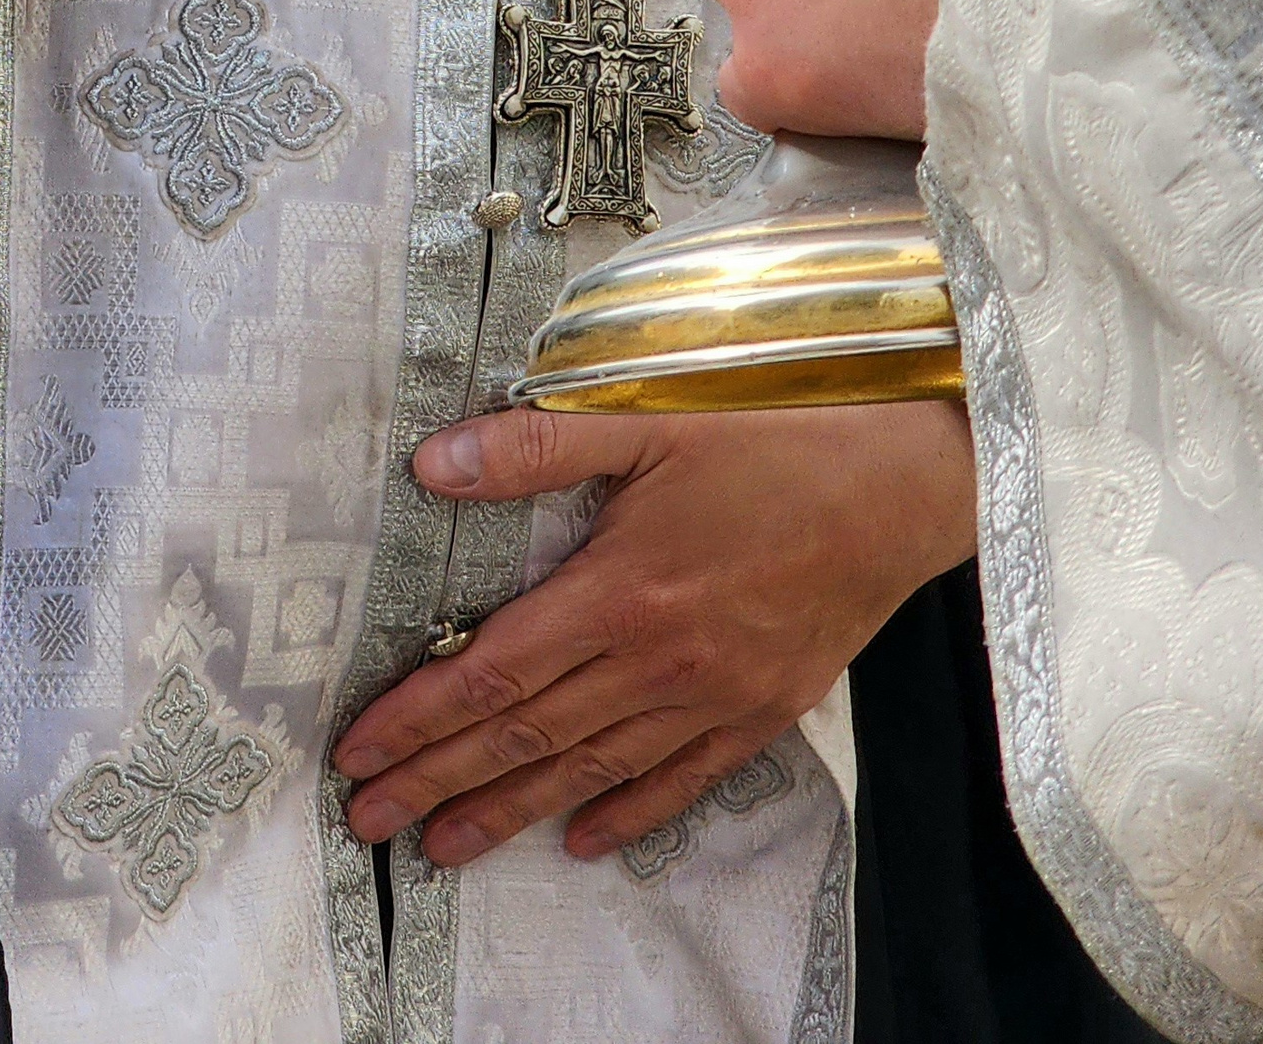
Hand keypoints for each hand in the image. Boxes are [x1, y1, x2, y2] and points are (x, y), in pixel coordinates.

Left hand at [333, 400, 974, 865]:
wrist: (906, 482)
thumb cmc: (775, 433)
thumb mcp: (648, 416)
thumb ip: (537, 445)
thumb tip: (431, 463)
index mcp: (620, 590)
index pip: (494, 670)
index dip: (420, 715)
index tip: (356, 749)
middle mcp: (659, 660)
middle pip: (528, 733)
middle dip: (440, 780)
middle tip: (368, 821)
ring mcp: (715, 695)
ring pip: (594, 768)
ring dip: (514, 810)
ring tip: (446, 846)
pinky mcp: (764, 708)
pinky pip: (685, 778)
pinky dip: (630, 814)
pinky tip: (586, 842)